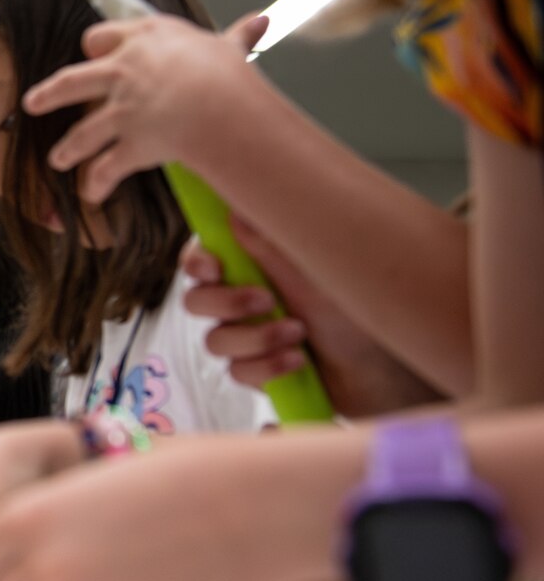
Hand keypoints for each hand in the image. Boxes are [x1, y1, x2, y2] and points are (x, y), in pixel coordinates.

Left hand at [23, 12, 270, 203]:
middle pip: (71, 82)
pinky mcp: (126, 143)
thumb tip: (261, 19)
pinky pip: (106, 169)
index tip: (90, 53)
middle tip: (31, 104)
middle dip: (49, 95)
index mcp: (142, 42)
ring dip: (69, 149)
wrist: (217, 105)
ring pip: (83, 132)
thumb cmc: (226, 72)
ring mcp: (120, 110)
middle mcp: (122, 73)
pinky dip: (97, 184)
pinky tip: (92, 194)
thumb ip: (238, 36)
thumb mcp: (228, 47)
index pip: (101, 37)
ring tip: (57, 159)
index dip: (96, 48)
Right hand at [181, 219, 440, 416]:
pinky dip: (266, 367)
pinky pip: (237, 371)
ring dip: (254, 338)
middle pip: (197, 300)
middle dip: (227, 304)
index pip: (203, 257)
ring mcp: (250, 336)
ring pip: (216, 340)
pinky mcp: (257, 370)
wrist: (383, 370)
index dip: (197, 262)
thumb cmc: (357, 311)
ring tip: (298, 334)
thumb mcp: (313, 272)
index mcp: (256, 266)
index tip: (214, 268)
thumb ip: (268, 245)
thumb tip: (234, 209)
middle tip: (266, 300)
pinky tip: (296, 361)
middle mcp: (247, 298)